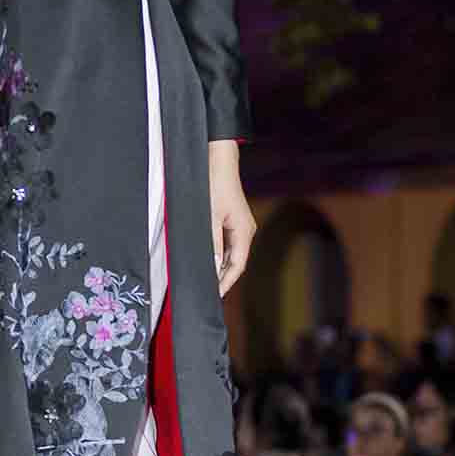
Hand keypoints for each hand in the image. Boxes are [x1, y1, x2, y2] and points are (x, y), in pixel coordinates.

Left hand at [208, 141, 255, 297]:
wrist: (218, 160)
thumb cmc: (215, 184)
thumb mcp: (210, 217)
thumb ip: (213, 243)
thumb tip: (215, 266)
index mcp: (244, 232)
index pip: (238, 265)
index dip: (226, 282)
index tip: (216, 295)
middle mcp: (246, 231)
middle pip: (237, 262)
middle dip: (224, 278)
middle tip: (209, 292)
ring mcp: (241, 226)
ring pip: (232, 253)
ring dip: (221, 267)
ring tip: (208, 281)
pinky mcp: (234, 220)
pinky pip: (229, 243)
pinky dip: (220, 254)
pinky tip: (210, 260)